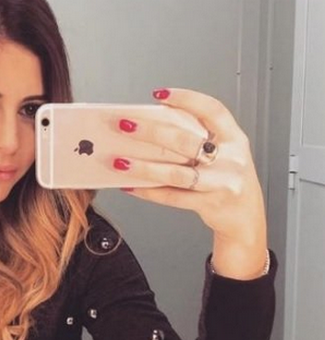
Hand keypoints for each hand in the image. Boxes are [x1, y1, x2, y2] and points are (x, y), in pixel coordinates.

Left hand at [113, 88, 267, 279]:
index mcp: (234, 138)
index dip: (187, 99)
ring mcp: (222, 183)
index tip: (159, 95)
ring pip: (177, 173)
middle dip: (151, 132)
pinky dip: (148, 191)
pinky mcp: (210, 204)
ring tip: (120, 160)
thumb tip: (151, 126)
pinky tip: (130, 185)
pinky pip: (172, 196)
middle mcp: (231, 159)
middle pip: (186, 141)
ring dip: (144, 167)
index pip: (212, 110)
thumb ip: (198, 139)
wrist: (245, 218)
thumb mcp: (223, 153)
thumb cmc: (227, 179)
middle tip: (126, 125)